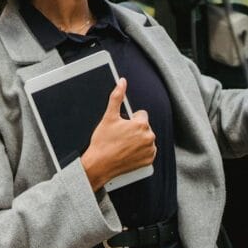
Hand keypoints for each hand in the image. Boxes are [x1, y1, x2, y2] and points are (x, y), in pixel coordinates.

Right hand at [80, 77, 155, 191]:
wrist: (99, 165)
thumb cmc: (102, 143)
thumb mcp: (108, 117)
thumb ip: (117, 97)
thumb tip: (122, 82)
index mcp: (141, 124)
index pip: (141, 116)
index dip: (130, 120)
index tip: (121, 128)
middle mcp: (148, 137)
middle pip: (144, 128)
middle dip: (135, 131)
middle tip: (121, 138)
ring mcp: (149, 150)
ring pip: (146, 139)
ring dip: (138, 141)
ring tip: (124, 146)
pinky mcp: (148, 161)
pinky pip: (148, 152)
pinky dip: (140, 152)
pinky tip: (128, 153)